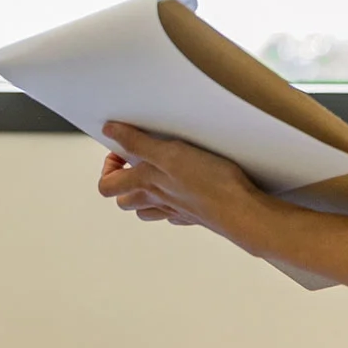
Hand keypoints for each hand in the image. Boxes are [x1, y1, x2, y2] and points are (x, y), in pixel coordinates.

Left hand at [96, 122, 266, 240]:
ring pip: (147, 210)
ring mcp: (175, 210)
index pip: (107, 185)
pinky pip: (174, 213)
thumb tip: (110, 132)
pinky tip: (184, 189)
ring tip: (158, 174)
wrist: (240, 210)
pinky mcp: (195, 215)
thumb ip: (138, 143)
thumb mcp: (169, 153)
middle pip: (123, 200)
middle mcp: (156, 200)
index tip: (123, 150)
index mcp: (145, 185)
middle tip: (137, 161)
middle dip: (124, 182)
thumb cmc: (208, 182)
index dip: (108, 167)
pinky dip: (172, 203)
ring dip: (145, 195)